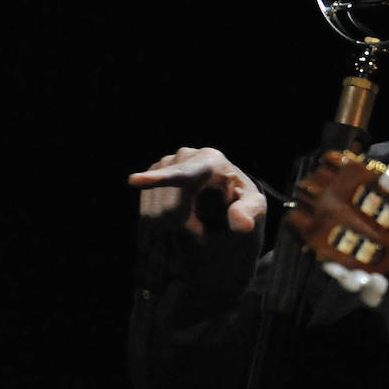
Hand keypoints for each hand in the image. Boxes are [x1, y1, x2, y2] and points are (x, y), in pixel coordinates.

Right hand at [128, 146, 266, 236]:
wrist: (227, 198)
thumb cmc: (243, 203)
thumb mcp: (255, 208)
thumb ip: (249, 212)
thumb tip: (241, 223)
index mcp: (211, 160)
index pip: (185, 175)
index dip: (159, 180)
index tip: (133, 181)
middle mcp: (183, 155)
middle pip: (169, 206)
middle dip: (186, 228)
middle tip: (205, 232)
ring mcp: (163, 164)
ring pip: (153, 213)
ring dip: (174, 229)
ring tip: (195, 222)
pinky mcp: (150, 177)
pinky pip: (146, 212)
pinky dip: (162, 225)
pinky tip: (179, 218)